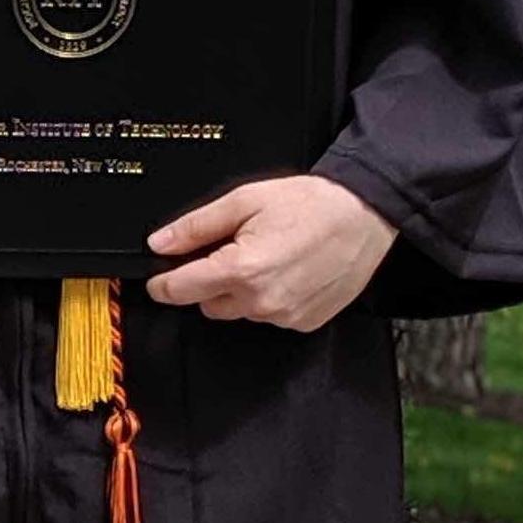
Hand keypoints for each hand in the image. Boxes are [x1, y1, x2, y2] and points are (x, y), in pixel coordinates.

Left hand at [143, 175, 394, 331]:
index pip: (181, 290)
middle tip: (231, 251)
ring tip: (268, 256)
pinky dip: (271, 298)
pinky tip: (288, 272)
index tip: (158, 280)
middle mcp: (261, 301)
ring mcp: (284, 316)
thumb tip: (161, 243)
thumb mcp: (245, 200)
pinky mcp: (305, 321)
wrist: (364, 215)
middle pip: (208, 304)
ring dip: (242, 291)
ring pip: (240, 312)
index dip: (163, 284)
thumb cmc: (311, 204)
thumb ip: (197, 226)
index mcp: (241, 269)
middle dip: (209, 282)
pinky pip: (271, 316)